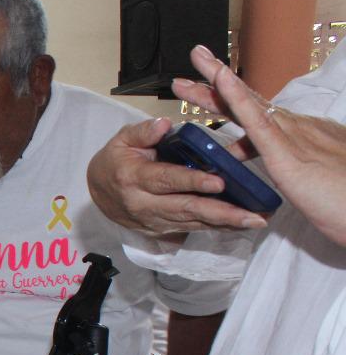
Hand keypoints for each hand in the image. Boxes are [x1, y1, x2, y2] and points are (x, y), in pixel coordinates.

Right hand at [87, 118, 263, 236]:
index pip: (167, 180)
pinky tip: (239, 225)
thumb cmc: (116, 160)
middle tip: (252, 215)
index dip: (193, 182)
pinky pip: (191, 229)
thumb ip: (144, 131)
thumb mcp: (122, 139)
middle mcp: (144, 205)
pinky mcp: (160, 231)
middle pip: (186, 210)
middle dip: (221, 213)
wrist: (98, 192)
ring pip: (192, 223)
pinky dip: (217, 228)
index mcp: (134, 178)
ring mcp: (153, 221)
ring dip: (225, 224)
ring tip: (255, 221)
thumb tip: (164, 124)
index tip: (219, 182)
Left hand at [174, 45, 345, 245]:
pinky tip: (222, 80)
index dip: (234, 97)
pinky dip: (238, 99)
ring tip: (198, 58)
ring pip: (248, 104)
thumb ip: (300, 172)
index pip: (259, 114)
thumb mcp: (315, 183)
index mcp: (301, 137)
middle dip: (219, 81)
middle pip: (250, 102)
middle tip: (198, 55)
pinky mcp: (288, 154)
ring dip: (219, 81)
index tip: (214, 82)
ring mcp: (293, 137)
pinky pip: (257, 122)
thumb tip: (292, 171)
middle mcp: (297, 129)